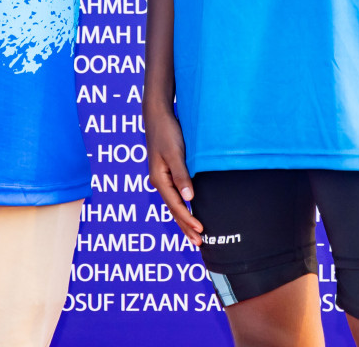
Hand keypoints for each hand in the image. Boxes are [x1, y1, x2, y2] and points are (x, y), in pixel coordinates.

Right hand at [145, 103, 201, 245]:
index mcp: (159, 179)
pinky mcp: (168, 172)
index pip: (175, 206)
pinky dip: (182, 206)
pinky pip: (175, 195)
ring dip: (184, 219)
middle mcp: (159, 181)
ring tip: (195, 234)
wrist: (158, 115)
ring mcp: (162, 177)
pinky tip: (189, 212)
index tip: (201, 231)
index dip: (188, 220)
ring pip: (174, 204)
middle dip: (186, 227)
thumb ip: (182, 175)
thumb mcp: (175, 153)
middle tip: (199, 244)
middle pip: (174, 209)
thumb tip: (189, 199)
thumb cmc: (167, 132)